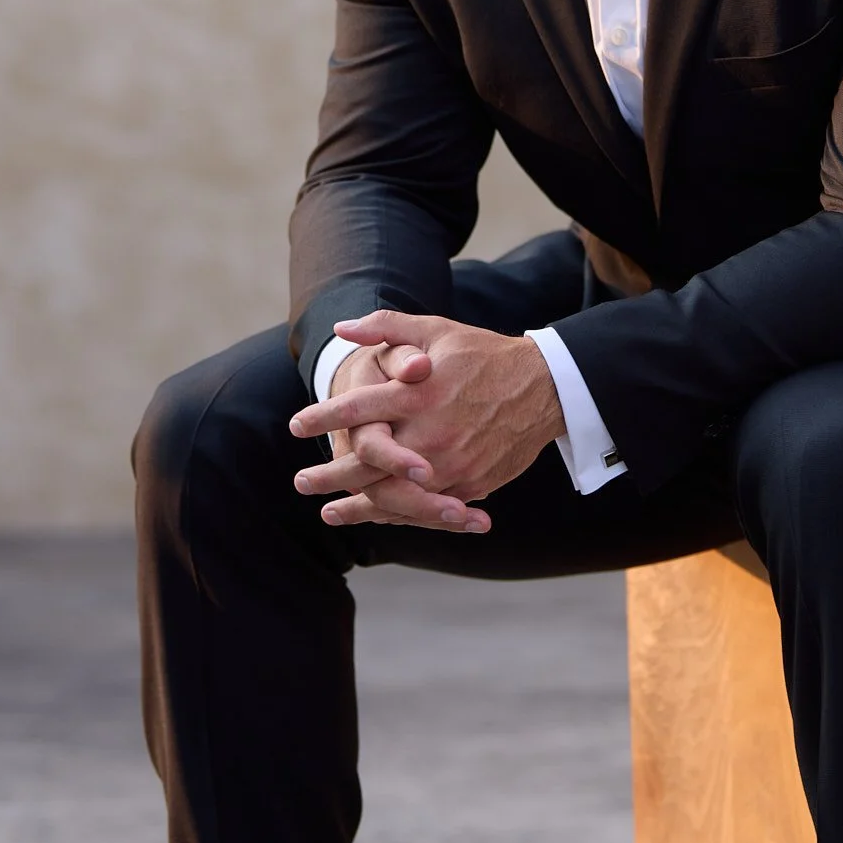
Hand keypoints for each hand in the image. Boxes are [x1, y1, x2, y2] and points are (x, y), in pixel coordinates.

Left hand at [290, 312, 564, 530]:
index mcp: (419, 392)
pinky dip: (396, 514)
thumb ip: (386, 327)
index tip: (297, 425)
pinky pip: (425, 507)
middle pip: (367, 462)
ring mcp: (451, 463)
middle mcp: (431, 432)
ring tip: (329, 512)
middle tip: (301, 482)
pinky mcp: (470, 484)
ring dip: (357, 507)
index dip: (323, 418)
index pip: (358, 408)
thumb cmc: (482, 355)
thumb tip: (342, 328)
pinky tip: (375, 515)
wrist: (545, 388)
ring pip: (393, 495)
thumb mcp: (435, 329)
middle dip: (329, 475)